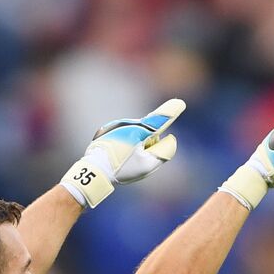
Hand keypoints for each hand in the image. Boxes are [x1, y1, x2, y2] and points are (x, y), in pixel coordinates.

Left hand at [61, 99, 184, 207]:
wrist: (94, 170)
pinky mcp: (109, 129)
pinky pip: (126, 134)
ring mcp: (118, 126)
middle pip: (150, 131)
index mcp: (139, 131)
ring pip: (138, 133)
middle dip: (150, 142)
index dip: (171, 111)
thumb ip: (165, 151)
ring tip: (126, 159)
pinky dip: (127, 143)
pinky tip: (118, 155)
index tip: (179, 103)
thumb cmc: (122, 169)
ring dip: (138, 143)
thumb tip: (171, 138)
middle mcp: (128, 124)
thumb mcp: (147, 165)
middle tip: (138, 158)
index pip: (160, 120)